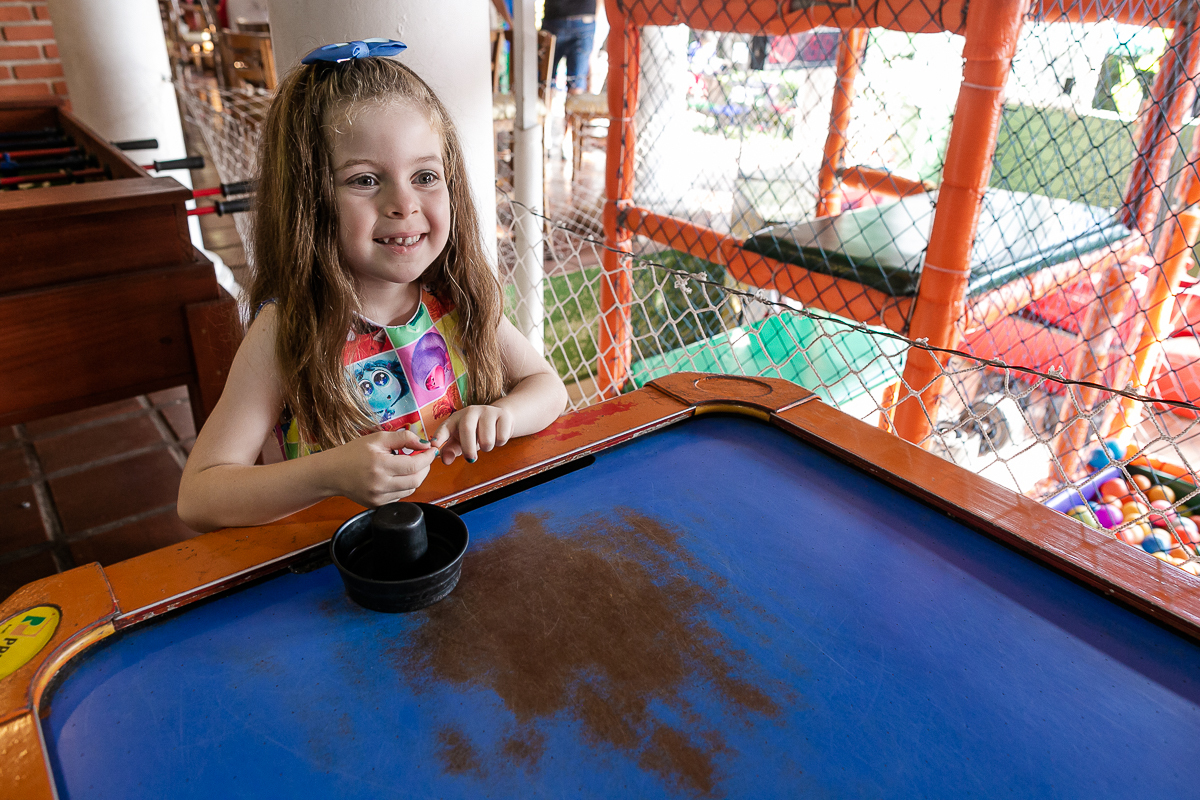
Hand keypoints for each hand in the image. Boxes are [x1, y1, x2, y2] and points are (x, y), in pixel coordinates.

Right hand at [323, 429, 439, 506]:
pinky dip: (404, 486)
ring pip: (411, 490)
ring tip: (408, 465)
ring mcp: (378, 498)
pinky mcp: (377, 505)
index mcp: (380, 465)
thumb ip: (404, 438)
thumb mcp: (378, 439)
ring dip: (415, 477)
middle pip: (417, 480)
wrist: (332, 472)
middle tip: (424, 458)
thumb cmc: (353, 453)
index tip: (432, 450)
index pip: (414, 465)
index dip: (428, 457)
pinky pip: (400, 496)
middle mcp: (379, 484)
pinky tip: (396, 476)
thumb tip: (425, 444)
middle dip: (425, 468)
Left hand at [432, 405, 514, 464]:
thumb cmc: (476, 432)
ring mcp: (487, 411)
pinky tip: (497, 436)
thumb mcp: (460, 441)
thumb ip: (451, 450)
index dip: (439, 436)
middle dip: (468, 448)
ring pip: (487, 438)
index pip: (445, 427)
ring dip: (486, 447)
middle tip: (470, 459)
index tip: (434, 445)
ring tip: (486, 443)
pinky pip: (501, 437)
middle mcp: (470, 412)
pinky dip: (499, 443)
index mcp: (456, 419)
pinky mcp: (503, 416)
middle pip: (467, 430)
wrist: (500, 417)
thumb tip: (445, 460)